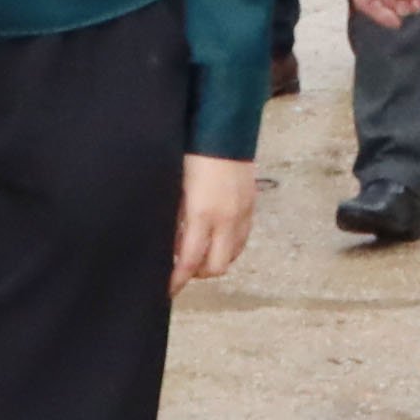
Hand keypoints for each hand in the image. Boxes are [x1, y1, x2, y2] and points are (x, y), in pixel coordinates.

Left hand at [173, 158, 258, 288]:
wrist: (224, 129)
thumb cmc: (192, 154)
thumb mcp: (174, 188)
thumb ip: (174, 219)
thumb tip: (169, 245)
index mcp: (202, 214)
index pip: (189, 261)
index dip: (178, 280)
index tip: (168, 289)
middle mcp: (226, 220)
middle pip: (215, 268)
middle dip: (197, 273)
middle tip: (181, 268)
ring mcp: (242, 215)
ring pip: (231, 256)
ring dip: (214, 260)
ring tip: (198, 252)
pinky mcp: (251, 208)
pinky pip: (241, 240)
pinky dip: (228, 247)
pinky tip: (215, 238)